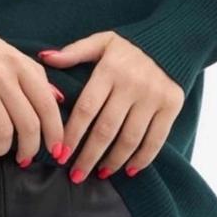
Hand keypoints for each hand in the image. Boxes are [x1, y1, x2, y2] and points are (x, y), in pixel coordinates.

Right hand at [0, 30, 65, 164]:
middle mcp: (2, 75)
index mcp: (21, 66)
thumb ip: (38, 78)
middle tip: (25, 157)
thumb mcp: (16, 58)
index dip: (55, 132)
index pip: (46, 105)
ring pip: (2, 132)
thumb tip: (58, 101)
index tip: (56, 150)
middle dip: (29, 148)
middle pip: (27, 124)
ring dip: (2, 149)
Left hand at [38, 30, 183, 181]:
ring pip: (130, 138)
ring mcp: (153, 97)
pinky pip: (156, 139)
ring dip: (114, 161)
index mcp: (109, 70)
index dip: (72, 135)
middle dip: (89, 156)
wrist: (172, 40)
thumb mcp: (101, 41)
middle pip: (106, 129)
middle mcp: (132, 84)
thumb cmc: (129, 46)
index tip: (61, 155)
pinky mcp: (171, 106)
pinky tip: (130, 170)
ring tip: (101, 174)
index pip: (86, 109)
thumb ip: (73, 52)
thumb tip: (44, 58)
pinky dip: (143, 158)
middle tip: (76, 176)